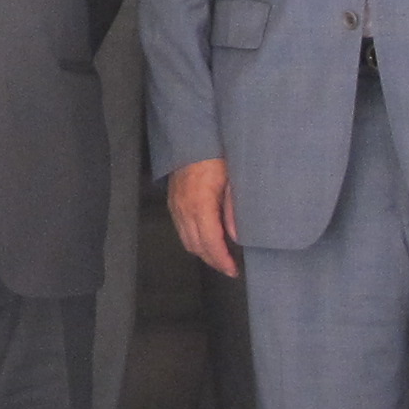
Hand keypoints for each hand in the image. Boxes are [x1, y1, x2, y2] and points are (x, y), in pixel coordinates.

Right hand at [166, 159, 239, 277]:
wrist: (193, 138)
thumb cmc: (216, 156)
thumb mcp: (232, 180)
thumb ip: (233, 209)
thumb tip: (236, 236)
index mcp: (201, 204)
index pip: (210, 242)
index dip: (222, 260)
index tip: (233, 270)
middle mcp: (184, 209)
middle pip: (197, 246)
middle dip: (213, 261)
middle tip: (229, 268)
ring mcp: (175, 206)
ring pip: (186, 240)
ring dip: (203, 253)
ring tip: (219, 257)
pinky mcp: (172, 203)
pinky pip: (180, 230)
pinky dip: (193, 240)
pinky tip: (205, 240)